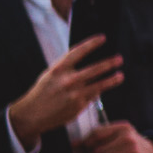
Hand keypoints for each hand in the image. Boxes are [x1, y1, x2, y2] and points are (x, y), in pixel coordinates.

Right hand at [7, 36, 122, 141]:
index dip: (91, 44)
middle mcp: (67, 80)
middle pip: (94, 69)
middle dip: (109, 63)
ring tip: (120, 75)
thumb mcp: (51, 75)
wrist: (32, 115)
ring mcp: (74, 94)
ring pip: (99, 84)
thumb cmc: (43, 92)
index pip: (78, 52)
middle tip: (119, 58)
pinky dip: (98, 91)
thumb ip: (67, 67)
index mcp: (58, 69)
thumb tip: (89, 59)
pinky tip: (102, 88)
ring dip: (112, 79)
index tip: (102, 38)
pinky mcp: (79, 106)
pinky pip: (93, 96)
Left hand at [78, 120, 152, 152]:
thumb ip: (99, 139)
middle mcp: (128, 138)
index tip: (77, 149)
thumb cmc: (131, 146)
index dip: (85, 143)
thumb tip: (74, 144)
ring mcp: (133, 152)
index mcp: (123, 127)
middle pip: (98, 151)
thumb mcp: (119, 137)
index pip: (97, 134)